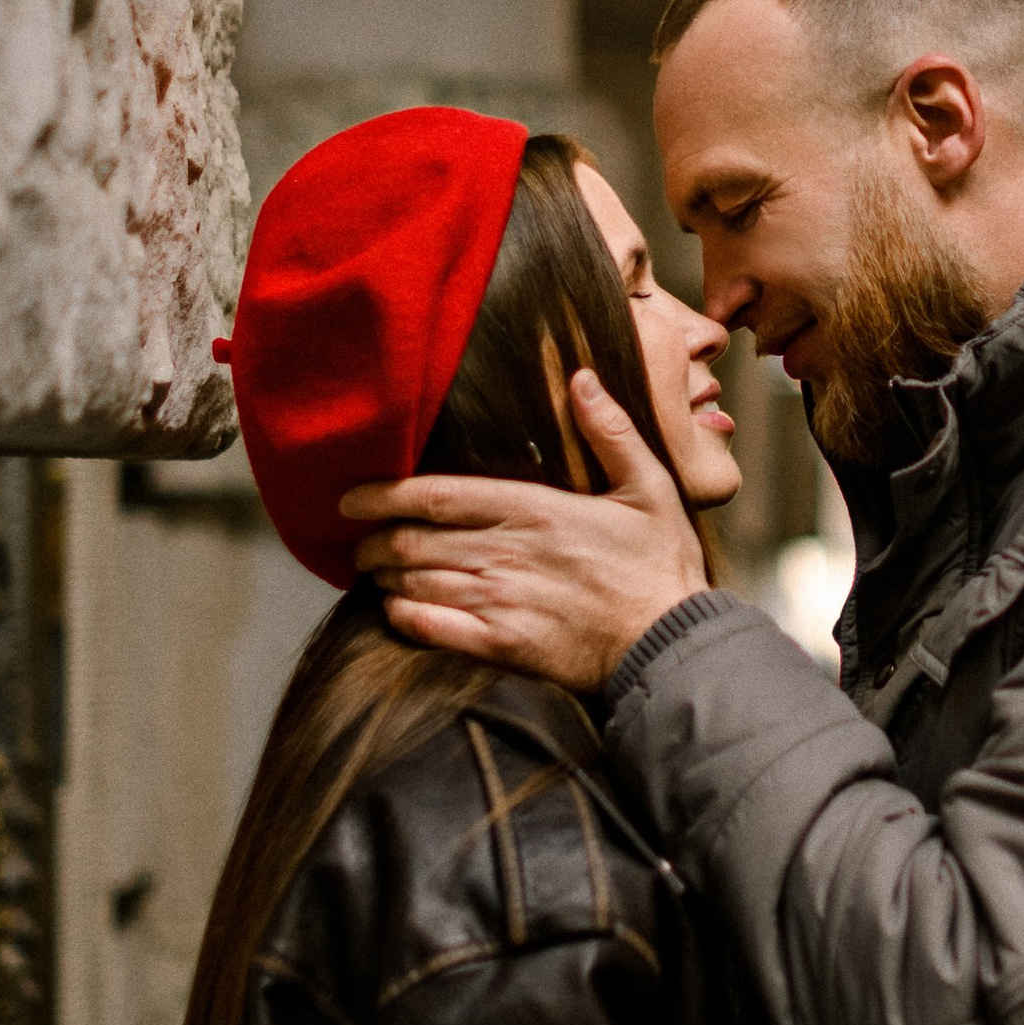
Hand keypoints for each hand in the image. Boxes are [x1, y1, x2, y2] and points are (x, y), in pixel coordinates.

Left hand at [345, 371, 707, 689]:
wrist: (672, 645)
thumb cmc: (661, 567)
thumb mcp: (651, 487)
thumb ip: (611, 432)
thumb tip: (583, 379)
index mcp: (535, 510)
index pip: (439, 495)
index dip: (384, 493)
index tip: (350, 496)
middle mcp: (507, 553)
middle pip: (412, 540)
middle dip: (373, 538)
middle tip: (360, 539)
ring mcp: (500, 602)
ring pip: (414, 581)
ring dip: (384, 575)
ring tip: (374, 570)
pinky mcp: (502, 645)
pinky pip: (430, 628)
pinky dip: (401, 616)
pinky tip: (396, 609)